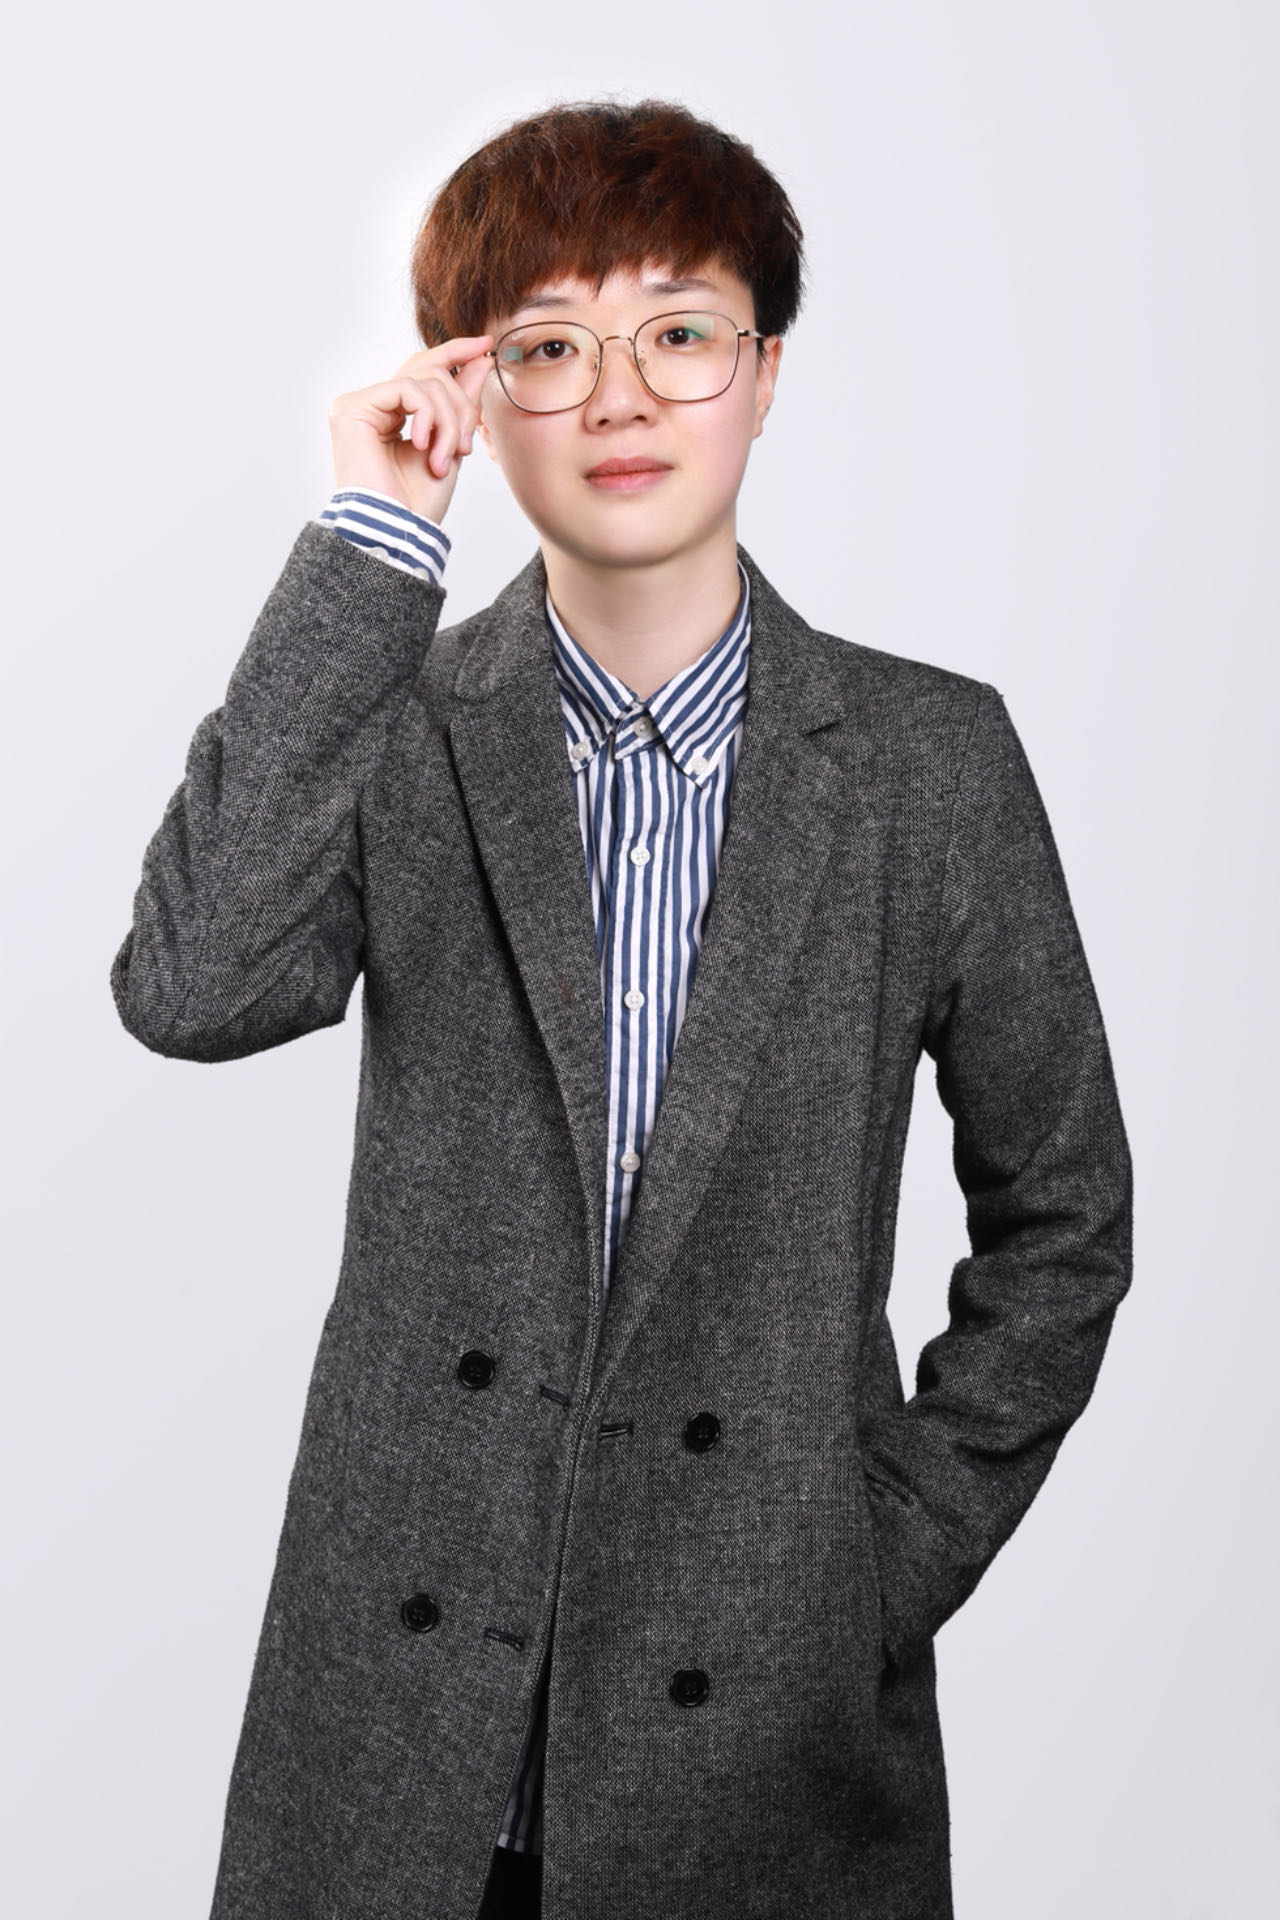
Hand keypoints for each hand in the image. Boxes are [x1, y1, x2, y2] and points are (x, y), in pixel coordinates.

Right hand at [327, 335, 493, 525]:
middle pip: (428, 372)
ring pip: (423, 381)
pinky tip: (425, 447)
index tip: (485, 346)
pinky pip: (408, 389)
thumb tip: (479, 359)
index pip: (422, 371)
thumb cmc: (418, 504)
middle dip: (459, 403)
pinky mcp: (352, 408)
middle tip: (466, 443)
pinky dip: (429, 417)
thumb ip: (460, 402)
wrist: (399, 534)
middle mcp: (369, 406)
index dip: (455, 353)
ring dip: (448, 420)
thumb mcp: (451, 445)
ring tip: (446, 458)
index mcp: (388, 415)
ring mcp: (358, 405)